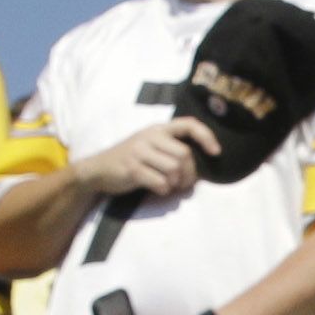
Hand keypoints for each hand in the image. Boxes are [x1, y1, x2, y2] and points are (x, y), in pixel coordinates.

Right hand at [70, 116, 214, 206]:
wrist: (98, 169)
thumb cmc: (130, 160)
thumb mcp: (149, 146)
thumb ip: (170, 149)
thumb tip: (198, 167)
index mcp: (157, 129)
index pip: (188, 124)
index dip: (206, 136)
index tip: (216, 152)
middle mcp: (150, 136)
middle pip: (184, 155)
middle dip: (189, 173)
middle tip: (184, 183)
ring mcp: (140, 152)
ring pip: (174, 169)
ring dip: (176, 183)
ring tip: (170, 186)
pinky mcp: (132, 168)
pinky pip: (160, 182)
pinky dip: (164, 190)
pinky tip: (158, 189)